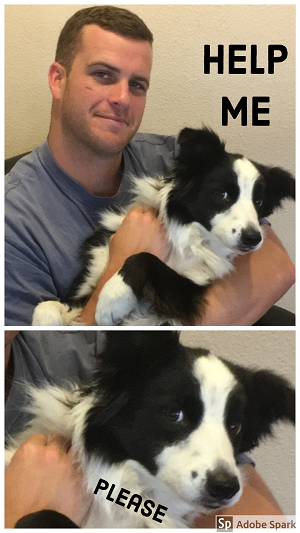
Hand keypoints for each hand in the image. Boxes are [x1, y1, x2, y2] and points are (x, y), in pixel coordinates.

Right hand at [5, 434, 92, 527]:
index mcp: (31, 452)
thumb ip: (22, 464)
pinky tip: (75, 482)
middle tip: (54, 461)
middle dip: (57, 448)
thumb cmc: (15, 511)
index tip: (40, 454)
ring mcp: (71, 467)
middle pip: (60, 440)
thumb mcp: (8, 480)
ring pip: (75, 453)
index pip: (40, 438)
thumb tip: (27, 463)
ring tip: (67, 470)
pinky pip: (85, 471)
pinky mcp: (84, 482)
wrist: (31, 531)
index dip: (40, 447)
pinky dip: (81, 475)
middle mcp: (53, 455)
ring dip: (71, 459)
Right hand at [80, 206, 171, 324]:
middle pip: (152, 211)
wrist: (131, 268)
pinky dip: (165, 234)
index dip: (140, 215)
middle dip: (150, 216)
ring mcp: (159, 228)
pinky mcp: (167, 238)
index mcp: (134, 216)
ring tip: (157, 231)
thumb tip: (127, 229)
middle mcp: (148, 218)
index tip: (140, 221)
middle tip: (149, 225)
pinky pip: (168, 231)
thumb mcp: (115, 237)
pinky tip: (163, 238)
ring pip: (162, 219)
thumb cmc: (119, 254)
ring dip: (159, 223)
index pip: (140, 208)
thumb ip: (124, 228)